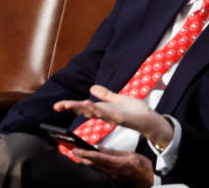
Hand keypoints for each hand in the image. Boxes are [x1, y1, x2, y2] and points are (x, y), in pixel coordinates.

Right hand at [54, 84, 173, 149]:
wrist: (151, 120)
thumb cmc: (136, 111)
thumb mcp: (119, 99)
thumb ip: (106, 95)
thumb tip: (92, 87)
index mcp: (103, 109)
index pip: (83, 106)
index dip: (70, 105)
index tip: (57, 105)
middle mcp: (105, 114)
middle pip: (84, 110)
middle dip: (71, 107)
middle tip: (57, 106)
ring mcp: (112, 117)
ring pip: (94, 112)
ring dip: (82, 108)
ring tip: (70, 104)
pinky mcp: (122, 118)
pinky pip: (108, 114)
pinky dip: (99, 111)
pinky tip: (91, 106)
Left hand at [72, 147, 153, 187]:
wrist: (150, 181)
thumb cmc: (142, 167)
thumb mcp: (130, 155)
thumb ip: (114, 152)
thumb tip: (100, 148)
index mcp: (116, 164)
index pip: (97, 158)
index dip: (85, 153)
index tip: (75, 149)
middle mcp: (112, 172)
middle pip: (92, 164)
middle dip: (81, 157)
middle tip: (72, 150)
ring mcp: (112, 176)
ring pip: (95, 168)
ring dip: (85, 161)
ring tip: (77, 154)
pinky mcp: (113, 178)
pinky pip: (100, 171)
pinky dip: (93, 165)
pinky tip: (89, 161)